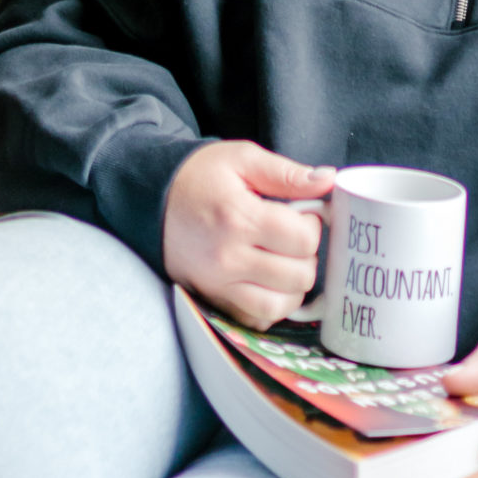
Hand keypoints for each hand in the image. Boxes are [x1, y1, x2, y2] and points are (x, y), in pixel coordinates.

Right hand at [163, 142, 335, 330]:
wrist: (149, 197)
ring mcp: (217, 284)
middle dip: (307, 256)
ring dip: (294, 286)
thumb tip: (328, 181)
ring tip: (286, 262)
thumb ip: (286, 173)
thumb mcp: (241, 158)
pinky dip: (270, 307)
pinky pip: (255, 319)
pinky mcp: (211, 298)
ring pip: (279, 305)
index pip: (303, 239)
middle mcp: (228, 258)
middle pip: (298, 276)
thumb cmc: (199, 175)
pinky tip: (269, 282)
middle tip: (294, 237)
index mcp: (238, 217)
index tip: (302, 215)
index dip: (313, 226)